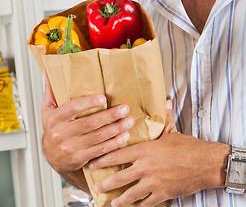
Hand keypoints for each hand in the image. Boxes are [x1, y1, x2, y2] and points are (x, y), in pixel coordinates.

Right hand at [41, 68, 133, 172]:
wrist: (53, 157)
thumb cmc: (53, 130)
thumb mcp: (48, 110)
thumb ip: (51, 91)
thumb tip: (47, 70)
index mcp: (54, 119)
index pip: (72, 107)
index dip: (88, 103)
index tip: (104, 98)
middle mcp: (61, 133)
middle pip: (89, 123)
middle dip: (110, 116)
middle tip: (124, 109)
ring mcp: (70, 147)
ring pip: (98, 137)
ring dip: (116, 129)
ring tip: (128, 121)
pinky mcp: (79, 158)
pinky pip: (100, 150)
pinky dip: (114, 143)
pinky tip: (124, 136)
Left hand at [89, 100, 230, 206]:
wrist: (206, 163)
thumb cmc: (188, 147)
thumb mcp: (171, 131)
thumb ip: (164, 118)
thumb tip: (165, 101)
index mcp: (144, 151)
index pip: (116, 155)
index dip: (101, 160)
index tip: (92, 163)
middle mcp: (145, 167)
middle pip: (119, 178)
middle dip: (105, 184)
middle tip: (96, 187)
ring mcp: (153, 182)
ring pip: (130, 194)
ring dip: (119, 199)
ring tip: (111, 202)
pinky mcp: (162, 194)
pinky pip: (146, 203)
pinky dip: (138, 205)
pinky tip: (133, 206)